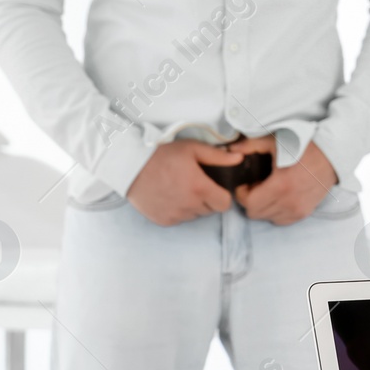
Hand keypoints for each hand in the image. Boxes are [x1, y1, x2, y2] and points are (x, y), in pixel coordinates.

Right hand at [125, 139, 240, 225]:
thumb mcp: (192, 149)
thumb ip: (218, 156)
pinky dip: (178, 211)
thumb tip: (239, 159)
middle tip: (193, 184)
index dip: (222, 196)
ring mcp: (175, 215)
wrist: (130, 165)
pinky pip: (179, 219)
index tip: (214, 188)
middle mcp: (189, 205)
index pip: (224, 204)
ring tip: (179, 188)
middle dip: (207, 199)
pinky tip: (169, 196)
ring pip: (195, 215)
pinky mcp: (163, 220)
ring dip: (192, 205)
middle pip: (210, 210)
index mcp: (199, 188)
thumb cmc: (162, 154)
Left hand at [228, 136, 338, 224]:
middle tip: (256, 186)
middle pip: (256, 213)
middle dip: (251, 200)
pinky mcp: (305, 212)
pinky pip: (282, 220)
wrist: (332, 154)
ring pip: (268, 218)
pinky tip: (280, 197)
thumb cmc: (303, 146)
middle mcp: (289, 202)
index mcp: (280, 186)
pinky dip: (276, 212)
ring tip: (268, 191)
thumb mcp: (275, 141)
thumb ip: (250, 145)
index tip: (245, 184)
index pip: (249, 204)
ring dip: (264, 207)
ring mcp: (298, 209)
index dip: (242, 194)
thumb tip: (230, 151)